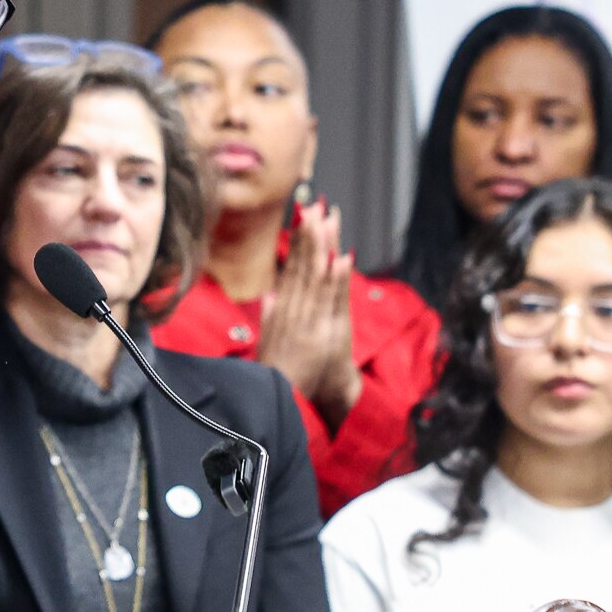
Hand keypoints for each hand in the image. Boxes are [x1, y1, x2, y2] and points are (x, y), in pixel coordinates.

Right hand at [253, 198, 359, 426]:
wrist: (289, 405)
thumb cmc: (281, 379)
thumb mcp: (270, 344)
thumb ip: (271, 318)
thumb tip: (270, 296)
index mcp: (282, 312)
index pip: (291, 269)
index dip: (298, 241)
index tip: (304, 216)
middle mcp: (294, 312)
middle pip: (303, 267)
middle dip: (310, 235)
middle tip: (317, 206)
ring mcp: (310, 321)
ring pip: (317, 277)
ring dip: (324, 247)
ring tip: (329, 221)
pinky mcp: (326, 334)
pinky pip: (332, 301)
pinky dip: (337, 279)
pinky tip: (341, 256)